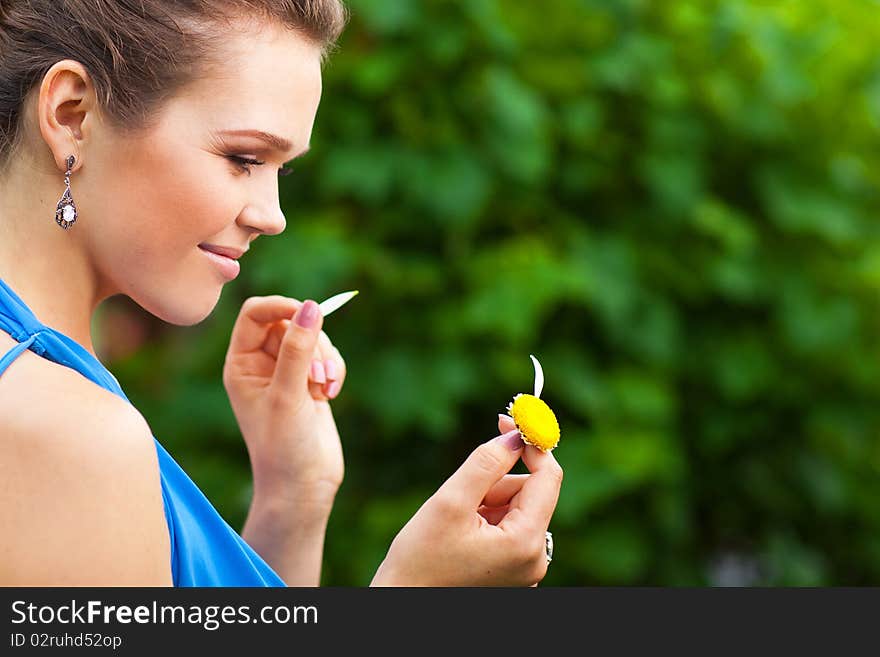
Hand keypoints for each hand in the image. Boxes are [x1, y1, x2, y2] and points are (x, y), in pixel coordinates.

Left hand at [222, 296, 347, 509]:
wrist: (303, 487)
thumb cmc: (283, 446)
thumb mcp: (288, 395)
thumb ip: (298, 349)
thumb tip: (311, 307)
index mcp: (241, 363)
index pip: (255, 313)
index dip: (281, 306)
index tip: (308, 312)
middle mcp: (261, 364)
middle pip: (290, 323)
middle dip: (311, 343)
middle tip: (316, 376)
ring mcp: (288, 373)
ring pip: (313, 338)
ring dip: (326, 358)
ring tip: (326, 387)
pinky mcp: (311, 382)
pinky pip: (328, 356)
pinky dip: (335, 369)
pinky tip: (331, 394)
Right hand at [371, 415, 562, 585]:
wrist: (401, 603)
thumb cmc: (419, 561)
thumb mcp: (450, 502)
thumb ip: (486, 462)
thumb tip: (515, 435)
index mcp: (526, 542)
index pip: (548, 478)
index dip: (530, 444)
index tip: (506, 419)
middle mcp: (535, 559)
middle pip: (530, 492)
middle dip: (497, 481)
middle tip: (463, 492)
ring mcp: (525, 567)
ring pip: (517, 507)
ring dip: (489, 500)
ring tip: (456, 519)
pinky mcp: (512, 570)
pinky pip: (509, 526)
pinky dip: (487, 517)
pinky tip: (460, 532)